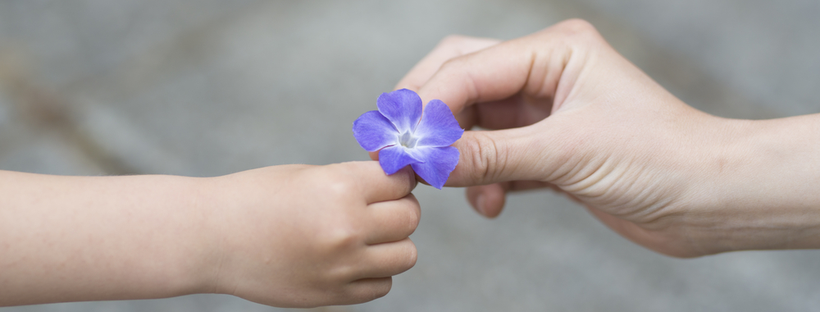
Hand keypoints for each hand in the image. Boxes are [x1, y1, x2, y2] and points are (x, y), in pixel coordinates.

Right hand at [205, 161, 418, 306]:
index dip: (397, 179)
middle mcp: (346, 228)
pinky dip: (374, 272)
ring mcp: (341, 266)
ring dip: (393, 243)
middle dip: (399, 208)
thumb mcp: (308, 176)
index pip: (401, 181)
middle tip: (378, 207)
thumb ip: (354, 183)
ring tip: (367, 236)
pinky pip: (381, 284)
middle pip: (410, 217)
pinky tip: (350, 259)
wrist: (209, 239)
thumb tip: (399, 186)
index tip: (387, 182)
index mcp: (339, 188)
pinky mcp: (332, 294)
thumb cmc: (255, 197)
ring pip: (405, 255)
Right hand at [395, 19, 819, 256]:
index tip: (396, 145)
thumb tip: (427, 162)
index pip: (467, 69)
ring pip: (473, 124)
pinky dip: (483, 179)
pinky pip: (494, 156)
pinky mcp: (547, 148)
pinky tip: (491, 204)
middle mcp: (544, 72)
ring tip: (450, 188)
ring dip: (457, 157)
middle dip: (430, 119)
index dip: (427, 107)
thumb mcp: (566, 153)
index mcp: (553, 50)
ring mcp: (544, 111)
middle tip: (398, 151)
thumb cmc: (659, 157)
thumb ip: (490, 155)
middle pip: (461, 82)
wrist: (708, 200)